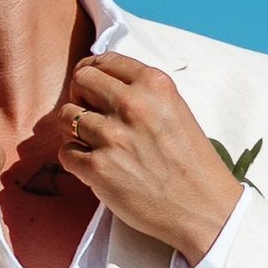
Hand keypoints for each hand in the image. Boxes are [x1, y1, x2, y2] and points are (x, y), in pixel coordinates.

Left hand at [58, 55, 242, 257]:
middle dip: (79, 96)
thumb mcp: (174, 110)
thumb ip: (141, 93)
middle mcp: (132, 105)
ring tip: (94, 144)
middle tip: (90, 115)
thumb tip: (99, 82)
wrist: (203, 207)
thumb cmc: (190, 161)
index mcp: (154, 85)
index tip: (93, 90)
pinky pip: (65, 152)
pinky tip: (96, 167)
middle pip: (80, 80)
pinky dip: (75, 160)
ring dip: (74, 130)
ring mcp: (112, 136)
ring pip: (65, 116)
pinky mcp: (98, 168)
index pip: (104, 60)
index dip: (92, 74)